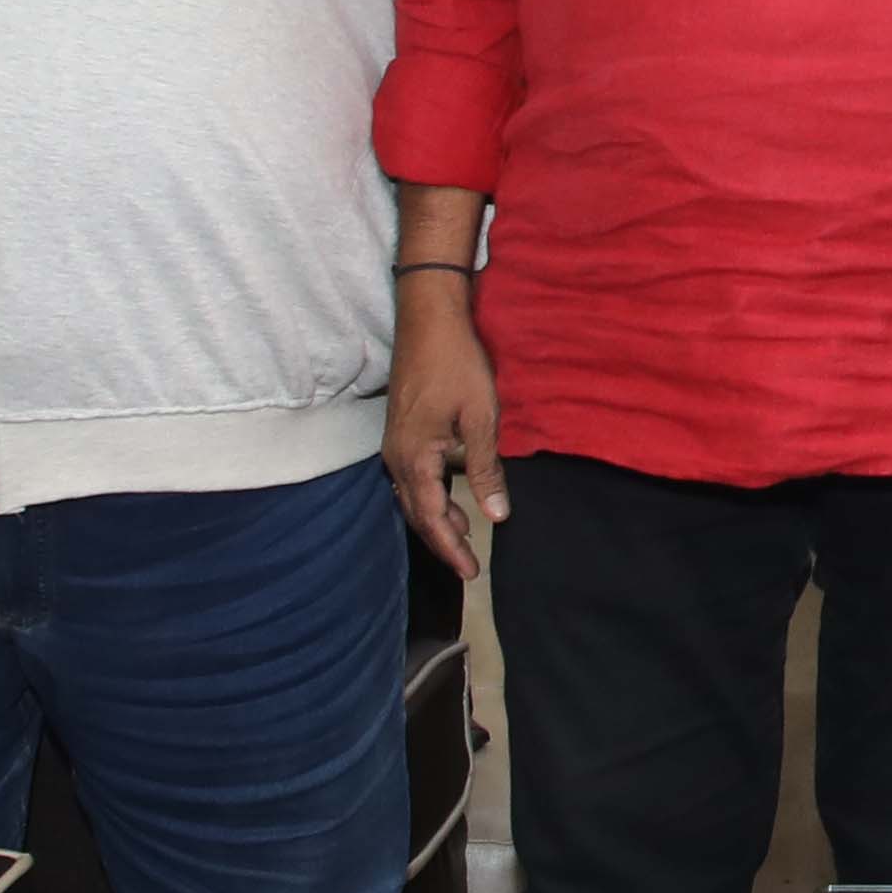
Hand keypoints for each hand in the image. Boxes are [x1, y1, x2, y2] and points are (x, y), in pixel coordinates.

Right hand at [382, 284, 502, 578]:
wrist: (427, 320)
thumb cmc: (456, 365)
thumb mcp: (481, 419)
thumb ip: (485, 469)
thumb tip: (497, 515)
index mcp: (414, 459)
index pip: (432, 518)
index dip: (452, 548)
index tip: (471, 572)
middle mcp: (396, 458)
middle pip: (417, 513)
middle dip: (442, 541)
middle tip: (468, 565)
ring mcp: (394, 445)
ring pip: (412, 496)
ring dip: (436, 518)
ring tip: (464, 535)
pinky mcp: (400, 432)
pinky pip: (412, 478)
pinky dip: (431, 495)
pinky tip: (451, 496)